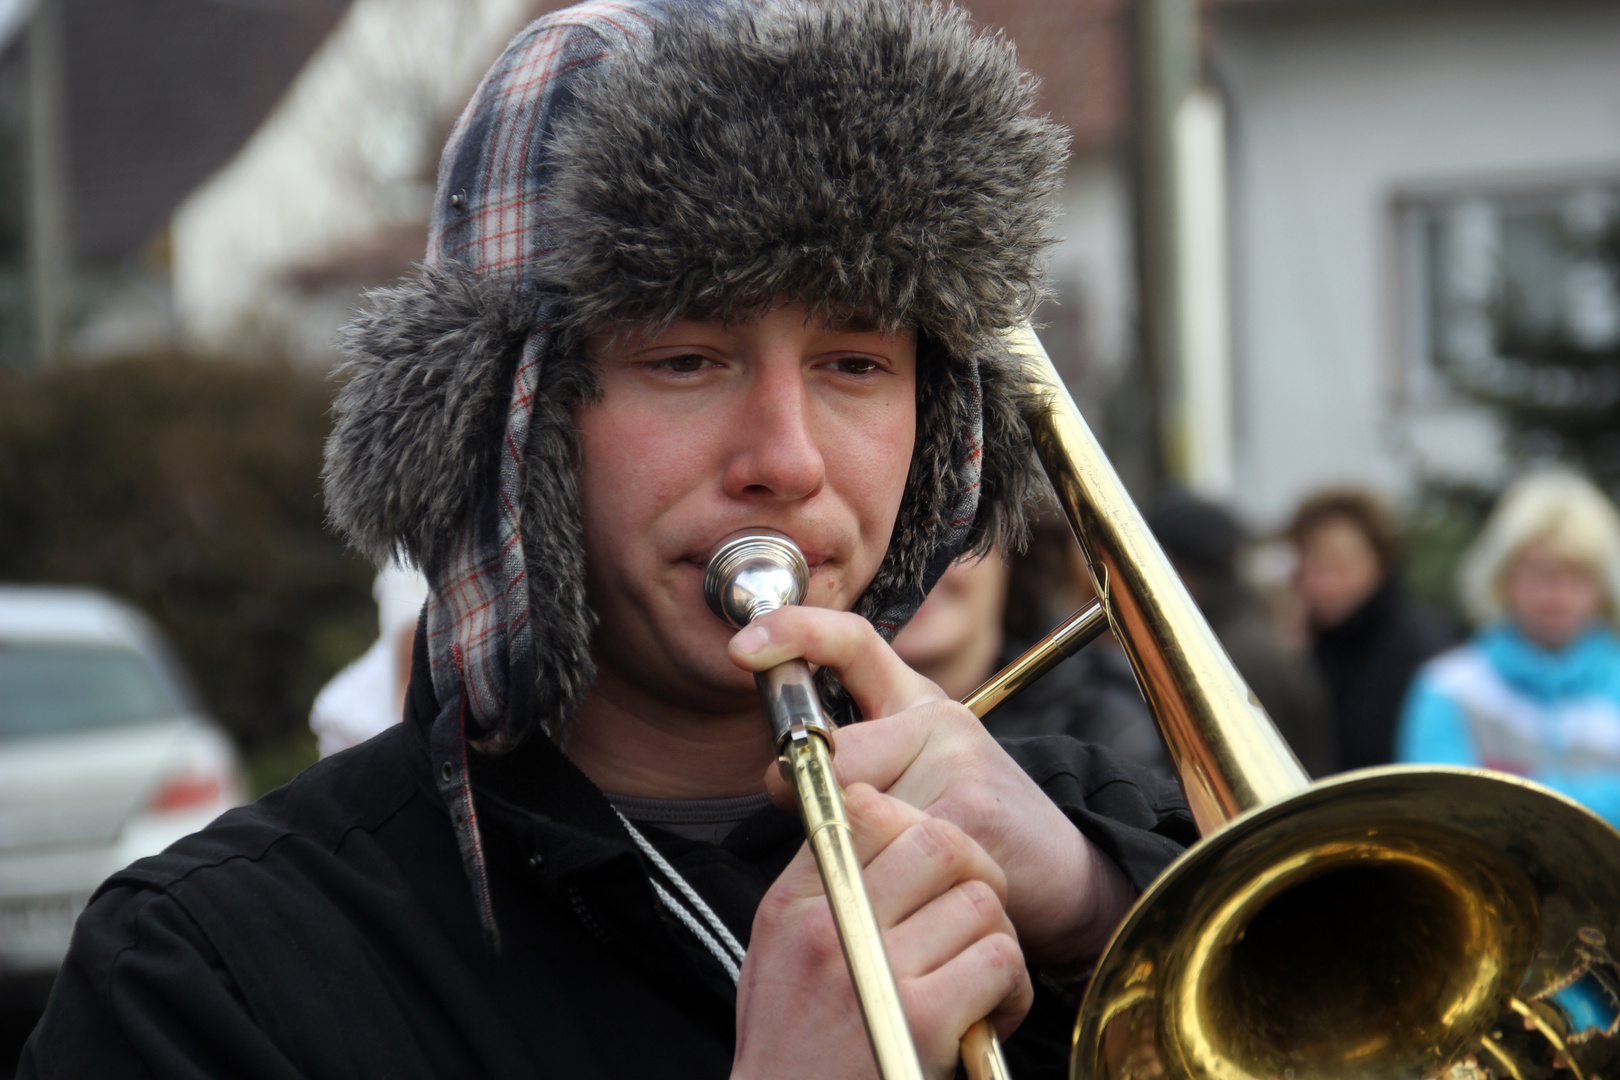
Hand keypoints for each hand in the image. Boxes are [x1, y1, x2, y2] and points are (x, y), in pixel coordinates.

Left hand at [730, 607, 1135, 977]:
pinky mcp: (970, 807)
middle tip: (858, 845)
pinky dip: (890, 881)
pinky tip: (924, 890)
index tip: (743, 644)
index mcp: (917, 703)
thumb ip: (849, 768)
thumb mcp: (912, 780)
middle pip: (832, 752)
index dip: (795, 631)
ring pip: (854, 803)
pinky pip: (886, 844)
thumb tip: (776, 776)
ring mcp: (957, 757)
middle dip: (820, 805)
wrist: (1066, 876)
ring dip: (861, 850)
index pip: (852, 642)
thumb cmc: (971, 832)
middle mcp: (937, 717)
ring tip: (904, 870)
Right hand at [731, 783, 1030, 1079]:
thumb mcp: (777, 954)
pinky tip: (990, 1014)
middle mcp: (831, 925)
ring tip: (982, 975)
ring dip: (998, 937)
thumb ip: (820, 889)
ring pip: (980, 901)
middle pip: (938, 841)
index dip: (916, 822)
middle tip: (977, 908)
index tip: (931, 861)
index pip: (865, 810)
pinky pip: (998, 960)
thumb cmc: (791, 1050)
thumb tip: (870, 814)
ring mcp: (878, 969)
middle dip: (977, 868)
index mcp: (792, 905)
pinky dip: (1011, 987)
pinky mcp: (923, 1018)